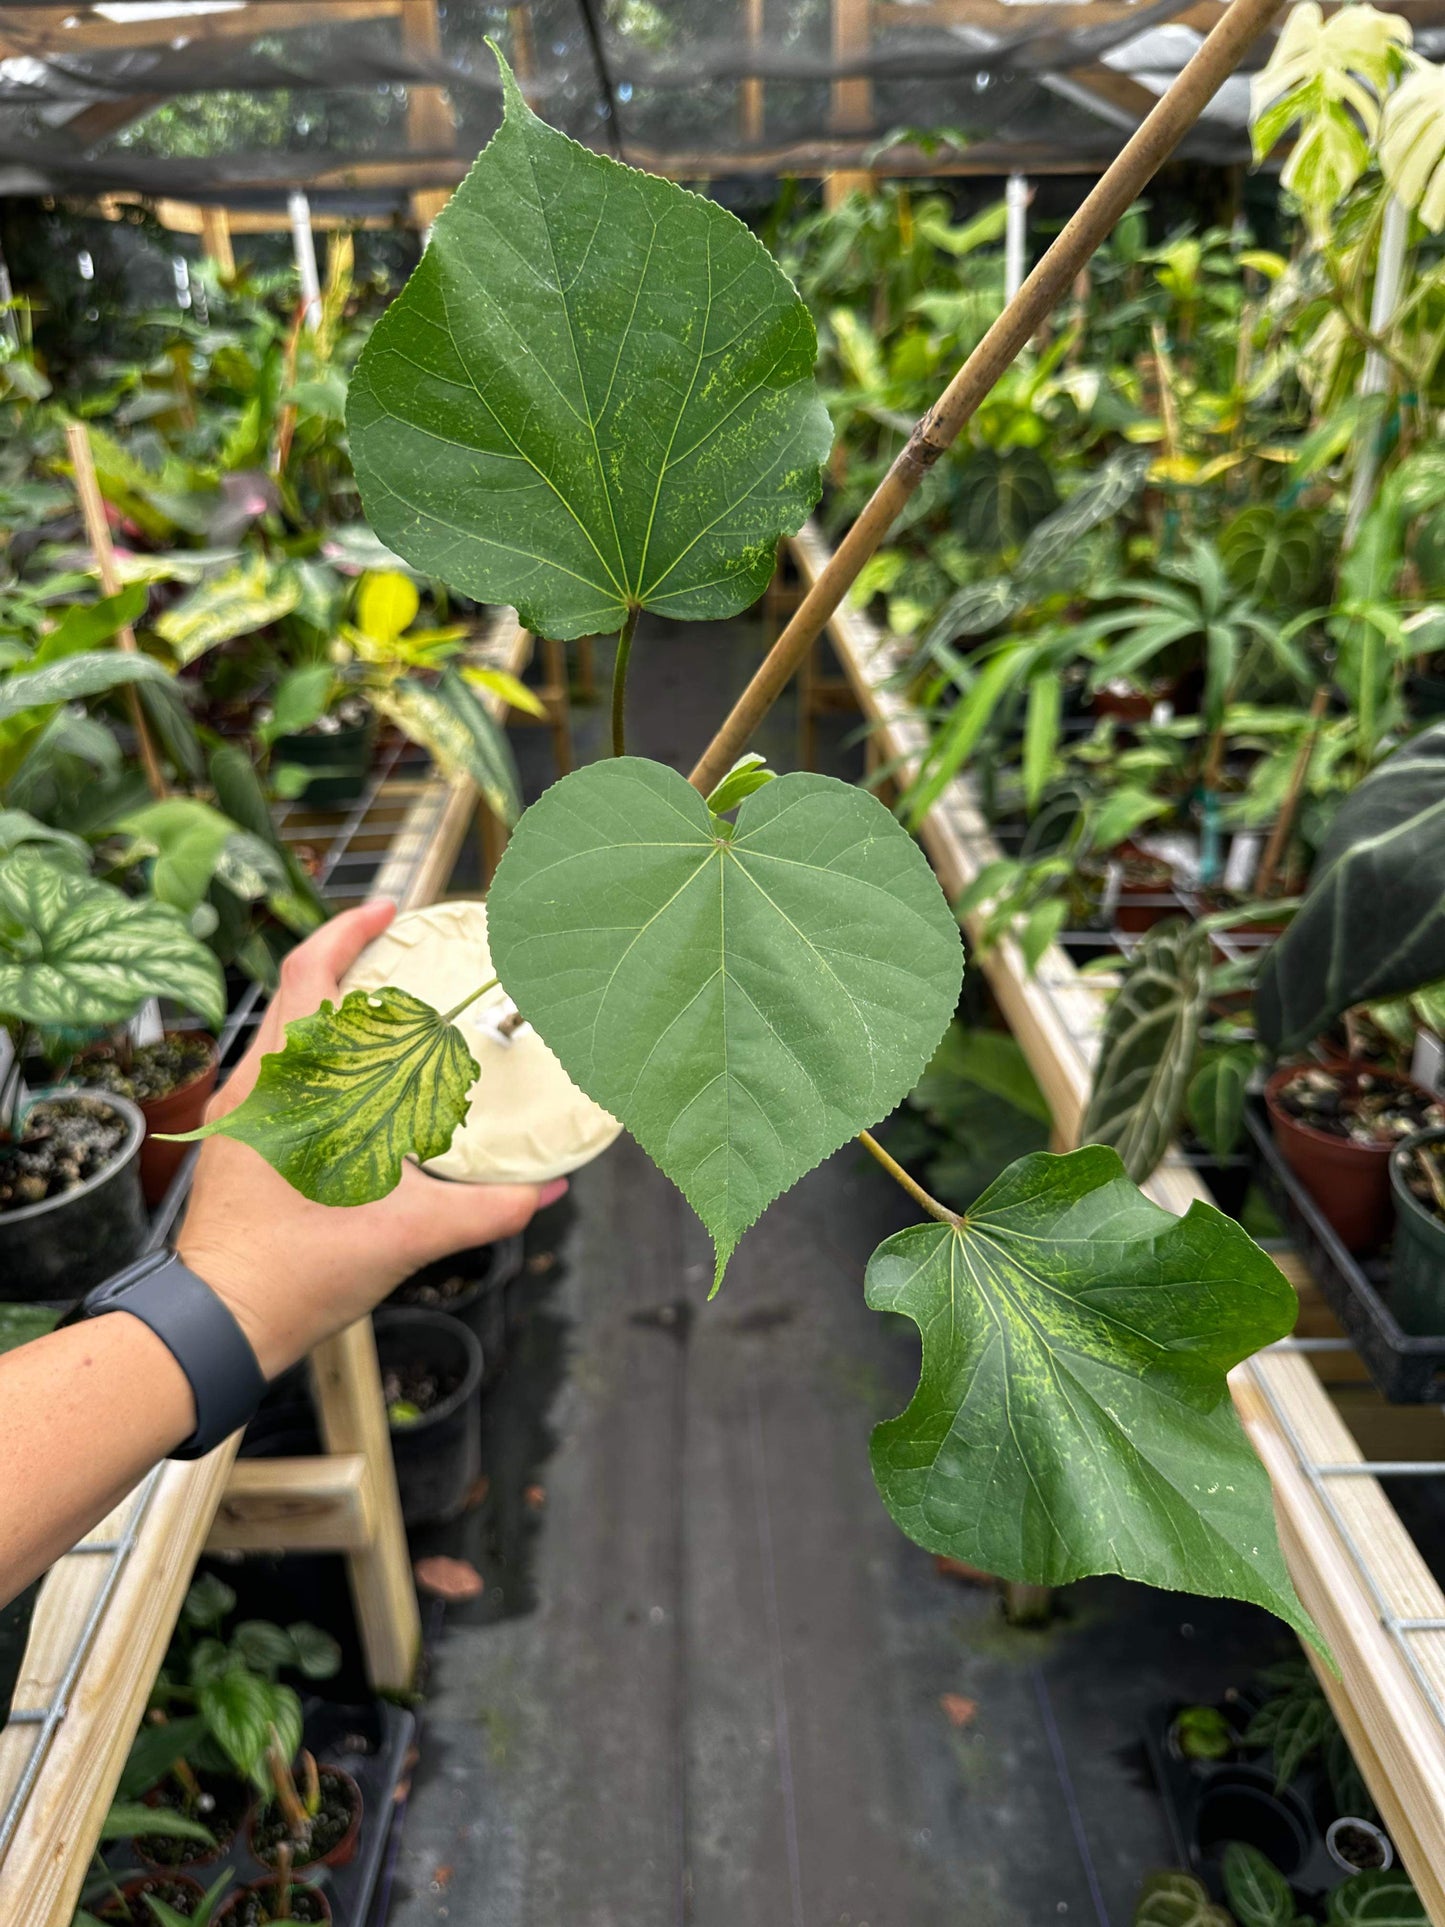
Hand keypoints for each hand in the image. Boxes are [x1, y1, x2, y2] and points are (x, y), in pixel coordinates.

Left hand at [178, 898, 564, 1379]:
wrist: (217, 1328)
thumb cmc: (290, 1278)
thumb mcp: (403, 1238)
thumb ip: (484, 1209)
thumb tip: (545, 1190)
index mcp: (283, 1088)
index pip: (305, 975)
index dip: (346, 931)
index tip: (389, 909)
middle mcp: (255, 1090)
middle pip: (301, 997)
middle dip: (356, 969)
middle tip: (413, 962)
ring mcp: (244, 1118)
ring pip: (293, 1040)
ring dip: (342, 1019)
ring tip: (402, 1020)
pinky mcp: (245, 1147)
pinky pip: (288, 1079)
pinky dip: (330, 1063)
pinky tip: (371, 1088)